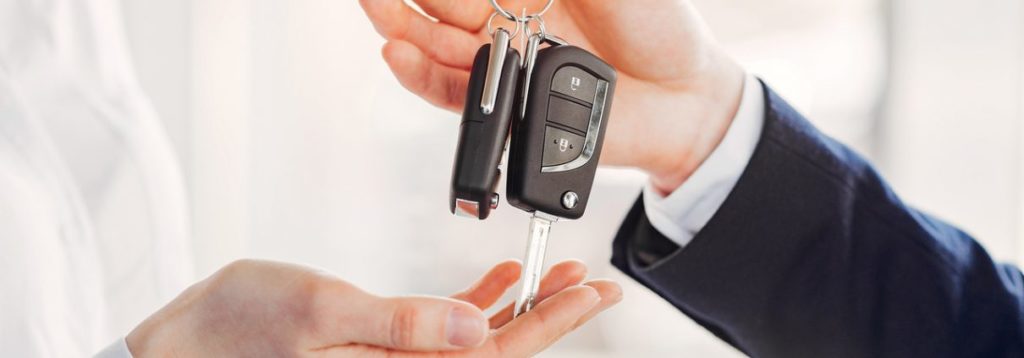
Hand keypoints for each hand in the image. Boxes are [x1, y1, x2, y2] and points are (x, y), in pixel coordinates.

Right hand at [126, 259, 620, 356]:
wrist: (185, 342)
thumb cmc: (236, 330)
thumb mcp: (320, 314)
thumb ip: (401, 325)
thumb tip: (473, 328)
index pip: (499, 353)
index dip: (554, 320)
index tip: (594, 291)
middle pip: (500, 349)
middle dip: (552, 314)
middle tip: (595, 282)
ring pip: (478, 338)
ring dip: (520, 306)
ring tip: (559, 274)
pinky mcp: (380, 349)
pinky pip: (443, 331)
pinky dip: (474, 303)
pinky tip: (493, 282)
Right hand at [360, 0, 745, 193]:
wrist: (685, 99)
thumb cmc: (660, 27)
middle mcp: (507, 18)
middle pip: (438, 2)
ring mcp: (503, 62)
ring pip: (434, 45)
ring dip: (399, 27)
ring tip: (376, 8)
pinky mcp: (504, 105)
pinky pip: (452, 92)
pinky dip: (421, 75)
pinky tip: (399, 53)